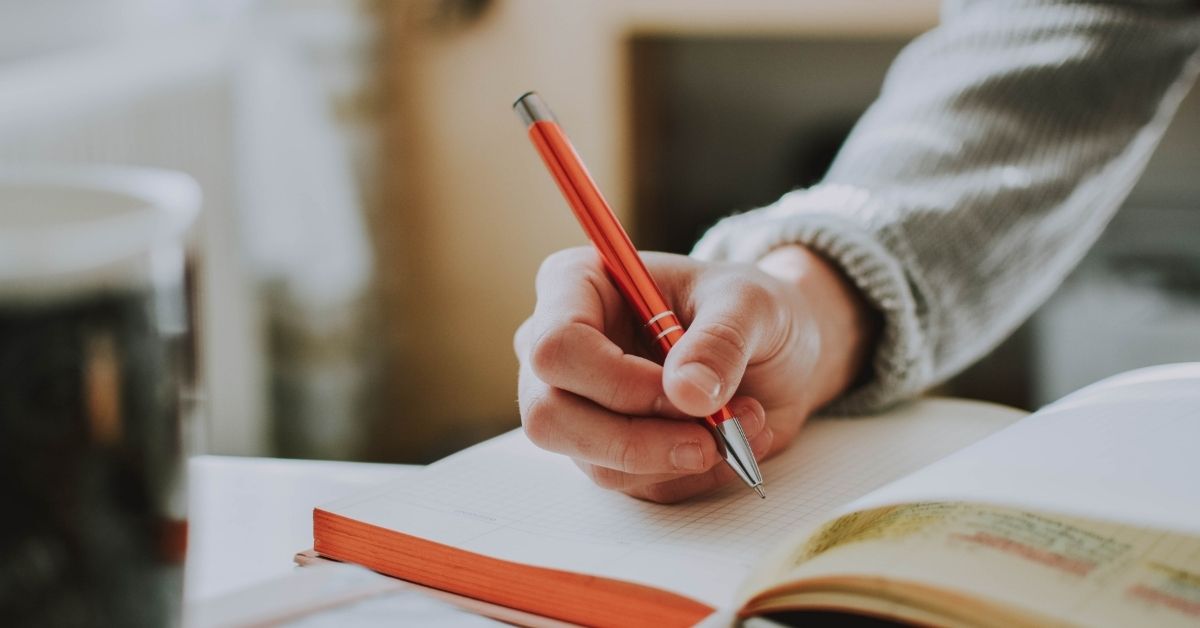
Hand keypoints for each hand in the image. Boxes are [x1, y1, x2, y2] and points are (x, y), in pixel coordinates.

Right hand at [514, 245, 876, 502]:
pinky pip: (634, 484)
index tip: (684, 391)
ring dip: (678, 456)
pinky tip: (732, 439)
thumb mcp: (752, 305)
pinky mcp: (606, 451)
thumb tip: (688, 393)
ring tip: (743, 421)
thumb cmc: (748, 309)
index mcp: (575, 286)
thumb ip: (720, 341)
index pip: (556, 346)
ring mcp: (576, 406)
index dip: (615, 381)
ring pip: (594, 461)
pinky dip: (692, 473)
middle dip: (636, 439)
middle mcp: (561, 349)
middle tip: (710, 438)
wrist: (774, 350)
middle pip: (549, 416)